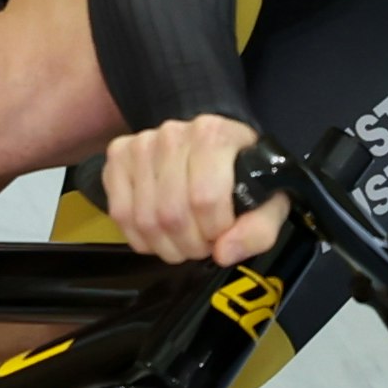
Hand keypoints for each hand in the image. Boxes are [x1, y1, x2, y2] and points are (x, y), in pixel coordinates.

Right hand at [97, 114, 285, 265]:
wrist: (214, 148)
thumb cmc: (242, 176)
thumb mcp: (268, 202)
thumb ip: (258, 229)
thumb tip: (223, 253)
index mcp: (214, 135)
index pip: (205, 198)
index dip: (215, 230)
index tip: (224, 233)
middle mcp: (172, 134)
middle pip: (171, 213)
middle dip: (191, 244)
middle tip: (204, 243)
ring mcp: (141, 144)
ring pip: (145, 219)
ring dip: (167, 246)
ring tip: (184, 240)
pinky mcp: (118, 157)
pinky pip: (121, 214)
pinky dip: (142, 238)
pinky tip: (161, 234)